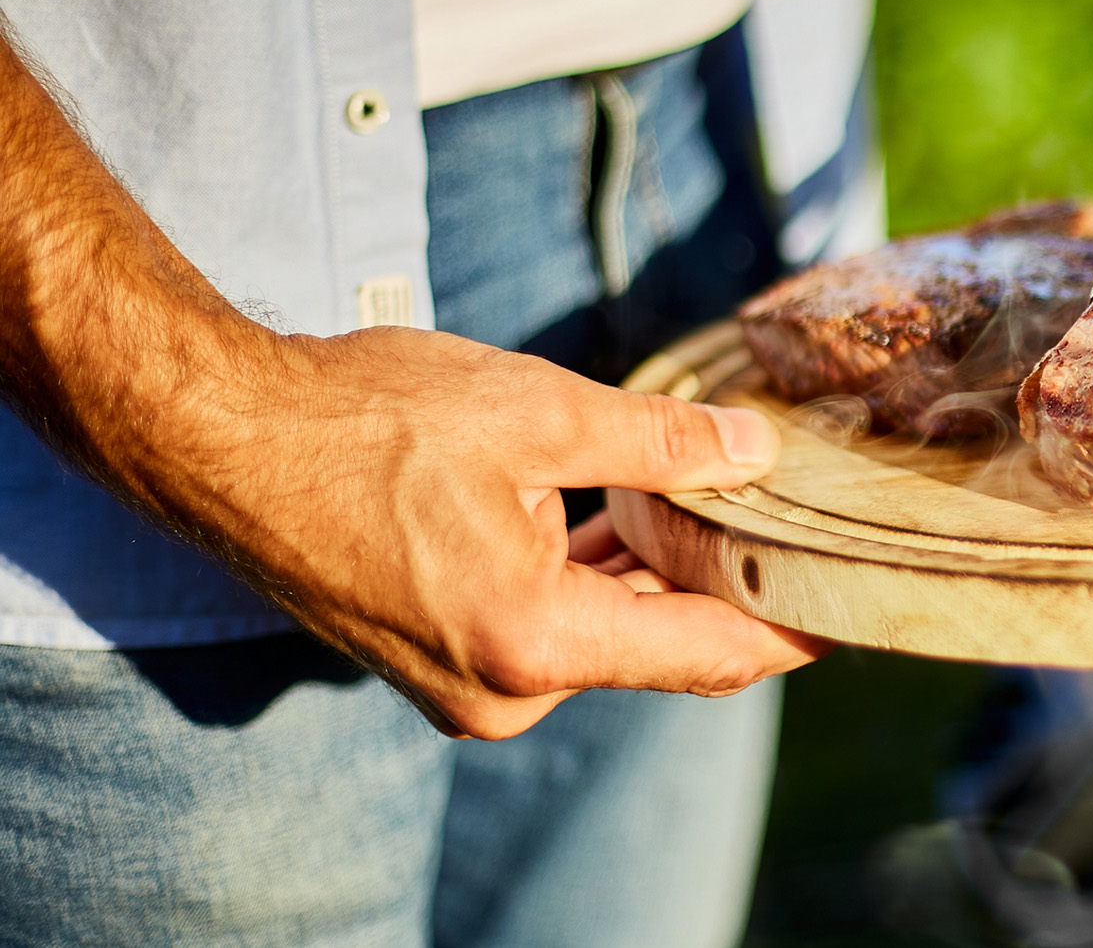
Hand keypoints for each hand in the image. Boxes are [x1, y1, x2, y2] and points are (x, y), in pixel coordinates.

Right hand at [0, 22, 819, 740]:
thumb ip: (663, 446)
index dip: (794, 626)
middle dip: (732, 585)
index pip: (710, 653)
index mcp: (536, 643)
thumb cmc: (365, 421)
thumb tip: (760, 454)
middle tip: (807, 525)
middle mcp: (503, 691)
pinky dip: (600, 580)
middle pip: (663, 648)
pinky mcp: (438, 655)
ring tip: (737, 508)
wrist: (219, 438)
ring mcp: (465, 684)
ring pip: (607, 635)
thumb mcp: (540, 414)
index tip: (861, 601)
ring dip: (662, 576)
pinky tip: (639, 520)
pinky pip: (552, 628)